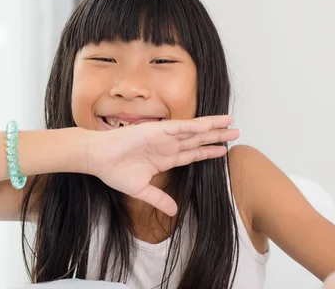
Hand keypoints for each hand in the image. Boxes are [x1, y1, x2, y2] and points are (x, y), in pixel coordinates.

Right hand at [86, 115, 238, 216]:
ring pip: (193, 131)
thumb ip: (159, 198)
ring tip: (229, 122)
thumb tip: (174, 211)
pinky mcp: (156, 130)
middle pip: (197, 140)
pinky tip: (208, 124)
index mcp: (164, 158)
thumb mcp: (141, 190)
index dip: (208, 152)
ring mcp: (162, 137)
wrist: (98, 159)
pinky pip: (179, 127)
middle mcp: (166, 145)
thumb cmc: (114, 171)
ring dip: (211, 127)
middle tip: (236, 132)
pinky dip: (194, 126)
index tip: (224, 150)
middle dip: (216, 136)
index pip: (191, 154)